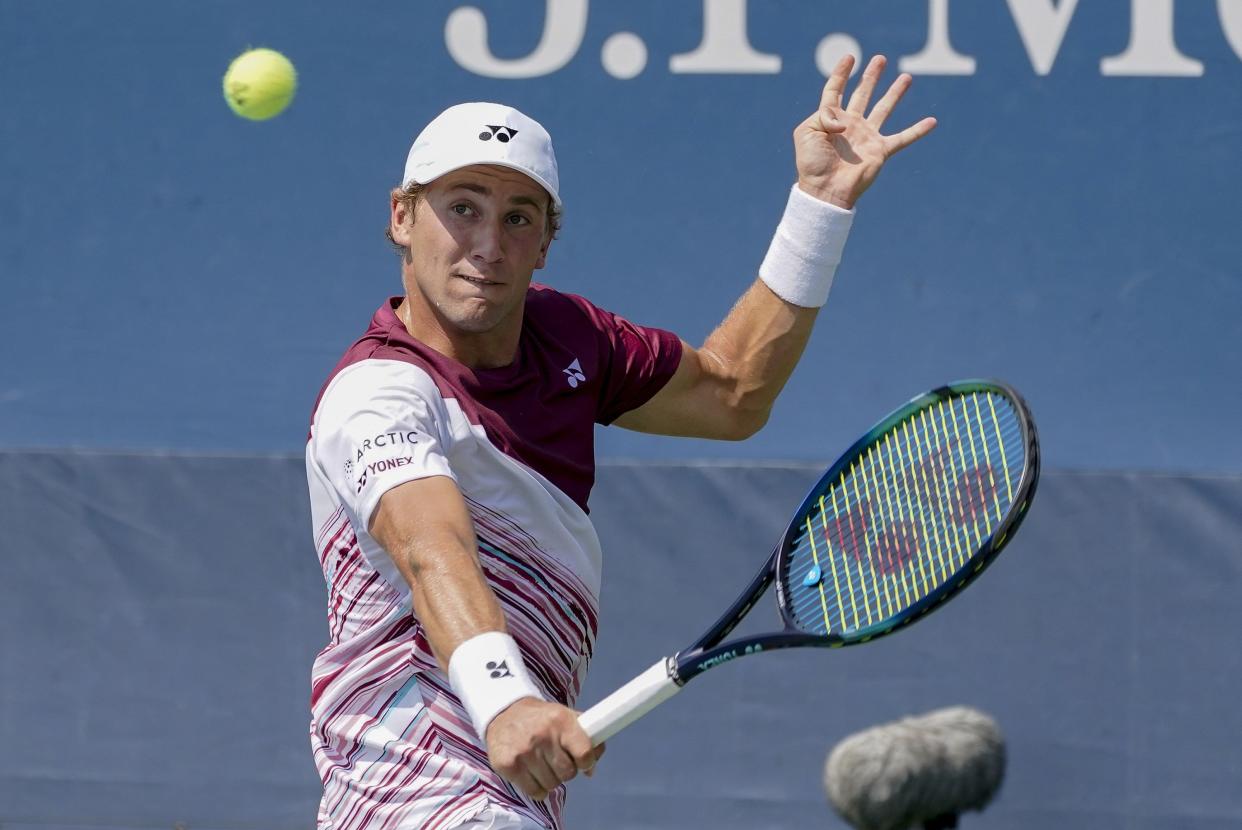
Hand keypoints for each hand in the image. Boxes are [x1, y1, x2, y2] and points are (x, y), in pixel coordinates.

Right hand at [485, 697, 605, 800]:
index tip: (582, 761)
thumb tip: (591, 769)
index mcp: (561, 720)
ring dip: (550, 779)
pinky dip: (536, 788)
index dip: (587, 762)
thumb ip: (585, 739)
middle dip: (565, 770)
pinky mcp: (508, 765)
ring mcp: (524, 752)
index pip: (585, 753)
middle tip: (556, 760)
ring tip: (541, 763)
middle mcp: (543, 736)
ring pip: (551, 785)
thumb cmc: (541, 719)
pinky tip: (532, 773)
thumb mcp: (565, 717)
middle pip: (568, 774)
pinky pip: (535, 792)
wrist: (504, 712)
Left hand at [794, 54, 936, 208]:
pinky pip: (903, 138)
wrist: (825, 190)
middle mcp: (851, 124)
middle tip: (880, 59)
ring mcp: (867, 136)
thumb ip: (823, 116)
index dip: (841, 73)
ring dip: (895, 93)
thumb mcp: (806, 132)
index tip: (849, 58)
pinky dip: (918, 130)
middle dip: (871, 76)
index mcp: (830, 118)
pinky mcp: (880, 151)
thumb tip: (846, 119)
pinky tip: (932, 121)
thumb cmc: (811, 164)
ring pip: (884, 109)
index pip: (835, 90)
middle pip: (863, 94)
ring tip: (907, 77)